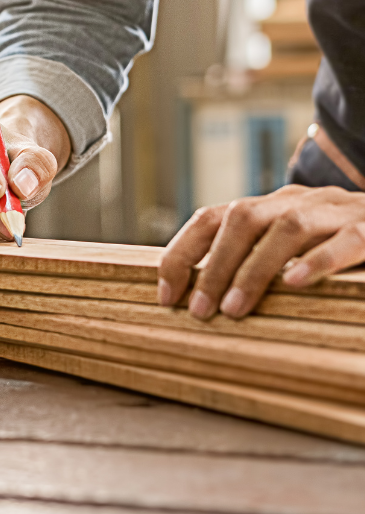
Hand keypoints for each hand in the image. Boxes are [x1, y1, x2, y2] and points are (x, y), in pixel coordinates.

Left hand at [158, 185, 364, 319]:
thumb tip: (197, 299)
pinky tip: (296, 284)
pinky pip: (346, 240)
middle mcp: (294, 202)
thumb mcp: (286, 245)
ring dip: (255, 270)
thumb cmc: (333, 242)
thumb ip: (249, 259)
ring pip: (287, 229)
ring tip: (235, 309)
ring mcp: (333, 212)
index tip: (167, 295)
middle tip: (199, 311)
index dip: (182, 253)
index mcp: (267, 206)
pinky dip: (318, 260)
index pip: (210, 218)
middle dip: (214, 267)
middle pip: (242, 220)